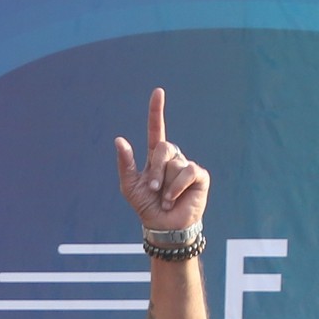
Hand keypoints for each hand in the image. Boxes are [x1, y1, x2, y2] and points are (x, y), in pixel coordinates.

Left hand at [112, 88, 208, 238]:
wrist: (163, 226)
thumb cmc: (147, 207)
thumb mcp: (130, 186)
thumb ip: (125, 163)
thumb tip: (119, 139)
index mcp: (155, 157)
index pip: (156, 129)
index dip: (157, 111)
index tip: (158, 92)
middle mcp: (172, 158)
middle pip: (163, 148)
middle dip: (155, 170)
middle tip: (153, 190)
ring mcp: (186, 166)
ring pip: (174, 164)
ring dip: (165, 185)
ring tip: (165, 199)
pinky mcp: (199, 176)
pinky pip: (187, 172)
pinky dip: (176, 187)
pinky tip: (174, 199)